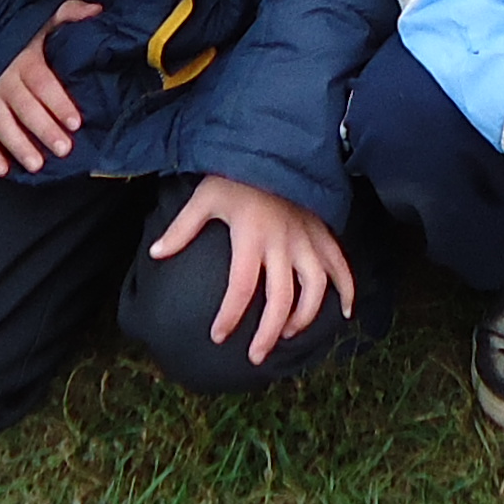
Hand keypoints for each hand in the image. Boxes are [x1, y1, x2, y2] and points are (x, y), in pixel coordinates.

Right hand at [0, 0, 100, 175]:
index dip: (59, 103)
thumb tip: (97, 11)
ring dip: (18, 145)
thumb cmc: (20, 31)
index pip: (44, 83)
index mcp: (26, 59)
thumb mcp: (46, 16)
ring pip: (2, 124)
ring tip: (36, 164)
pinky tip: (2, 169)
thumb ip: (71, 14)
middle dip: (44, 129)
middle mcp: (4, 79)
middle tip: (63, 148)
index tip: (75, 121)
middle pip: (26, 108)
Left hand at [148, 174, 357, 365]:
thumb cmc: (236, 174)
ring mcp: (307, 239)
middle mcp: (282, 243)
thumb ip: (182, 228)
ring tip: (287, 335)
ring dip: (304, 317)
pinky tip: (345, 311)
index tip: (218, 337)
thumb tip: (155, 254)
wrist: (276, 146)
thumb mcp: (205, 197)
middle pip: (280, 299)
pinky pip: (341, 265)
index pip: (241, 287)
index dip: (230, 316)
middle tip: (255, 357)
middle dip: (267, 334)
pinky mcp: (323, 232)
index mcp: (251, 237)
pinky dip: (348, 289)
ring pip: (314, 289)